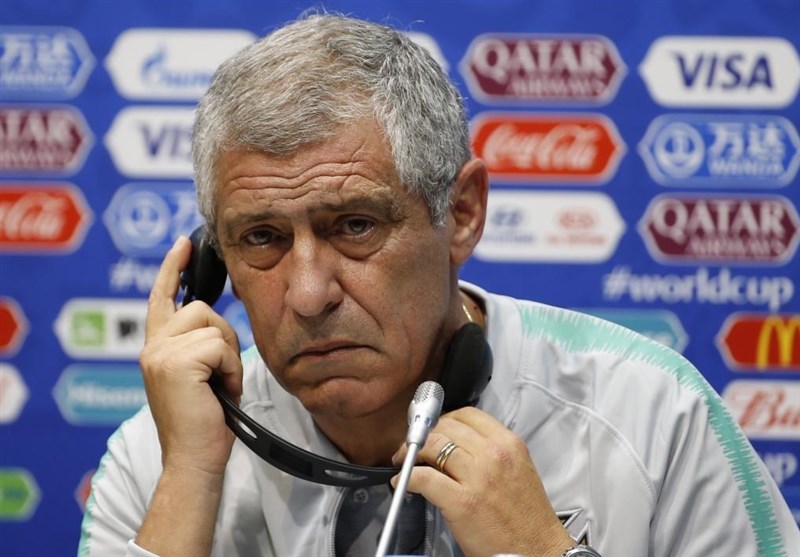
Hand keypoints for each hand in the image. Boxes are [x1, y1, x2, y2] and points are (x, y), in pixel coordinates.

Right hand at [140, 236, 242, 476]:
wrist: (195, 458)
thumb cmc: (205, 421)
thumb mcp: (200, 375)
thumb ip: (199, 346)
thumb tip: (218, 325)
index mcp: (156, 348)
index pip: (162, 298)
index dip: (172, 269)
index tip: (183, 244)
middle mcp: (151, 346)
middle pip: (202, 308)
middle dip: (224, 338)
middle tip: (222, 375)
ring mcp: (159, 353)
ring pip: (214, 325)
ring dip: (228, 357)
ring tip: (220, 386)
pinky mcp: (175, 362)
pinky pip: (220, 347)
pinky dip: (231, 370)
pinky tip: (221, 392)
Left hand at [392, 407, 573, 556]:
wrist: (538, 551)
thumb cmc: (527, 517)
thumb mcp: (518, 469)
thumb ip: (491, 451)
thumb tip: (456, 443)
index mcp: (509, 444)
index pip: (467, 414)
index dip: (444, 420)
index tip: (434, 429)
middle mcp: (494, 454)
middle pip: (446, 427)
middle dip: (424, 434)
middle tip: (413, 445)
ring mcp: (478, 477)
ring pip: (431, 446)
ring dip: (410, 452)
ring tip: (403, 462)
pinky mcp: (462, 502)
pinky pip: (423, 478)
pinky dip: (406, 477)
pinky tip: (401, 481)